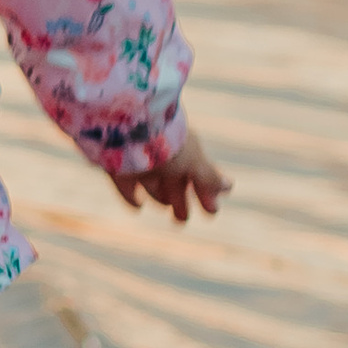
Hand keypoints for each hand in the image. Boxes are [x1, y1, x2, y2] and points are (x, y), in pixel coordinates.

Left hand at [110, 121, 230, 227]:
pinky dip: (132, 197)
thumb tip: (230, 186)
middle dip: (180, 200)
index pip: (197, 174)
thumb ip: (209, 176)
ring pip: (152, 183)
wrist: (126, 127)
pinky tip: (138, 206)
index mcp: (183, 148)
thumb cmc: (166, 145)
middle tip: (182, 219)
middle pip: (174, 181)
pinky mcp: (117, 167)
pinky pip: (125, 185)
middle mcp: (162, 154)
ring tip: (167, 207)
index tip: (212, 212)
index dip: (205, 192)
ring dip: (160, 197)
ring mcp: (139, 160)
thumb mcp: (193, 162)